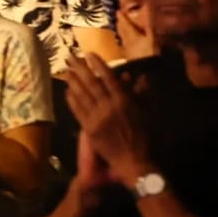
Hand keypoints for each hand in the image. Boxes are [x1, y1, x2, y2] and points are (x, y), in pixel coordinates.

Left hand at [64, 54, 154, 186]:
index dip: (98, 65)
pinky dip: (71, 99)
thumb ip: (144, 94)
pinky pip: (77, 110)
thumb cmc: (148, 138)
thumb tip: (140, 77)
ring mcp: (96, 118)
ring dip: (73, 81)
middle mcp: (108, 106)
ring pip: (82, 95)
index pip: (109, 78)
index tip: (90, 54)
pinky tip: (67, 91)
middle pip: (91, 83)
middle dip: (80, 68)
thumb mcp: (151, 113)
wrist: (135, 162)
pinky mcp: (89, 128)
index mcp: (124, 101)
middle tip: (70, 57)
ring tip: (66, 70)